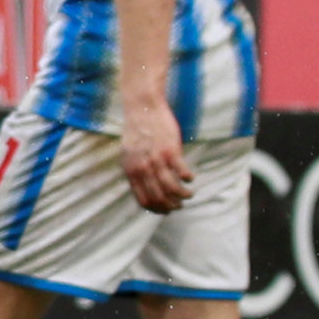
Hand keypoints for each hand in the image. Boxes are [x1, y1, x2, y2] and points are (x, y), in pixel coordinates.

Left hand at [120, 95, 194, 213]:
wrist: (142, 108)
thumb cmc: (137, 130)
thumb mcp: (129, 153)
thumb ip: (136, 169)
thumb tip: (145, 186)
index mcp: (130, 171)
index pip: (143, 200)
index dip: (157, 209)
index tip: (166, 210)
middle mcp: (142, 168)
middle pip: (158, 198)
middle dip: (171, 206)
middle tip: (179, 205)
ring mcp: (156, 160)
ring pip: (171, 189)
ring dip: (183, 196)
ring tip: (188, 194)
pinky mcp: (170, 150)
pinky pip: (182, 172)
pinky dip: (187, 179)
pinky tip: (190, 178)